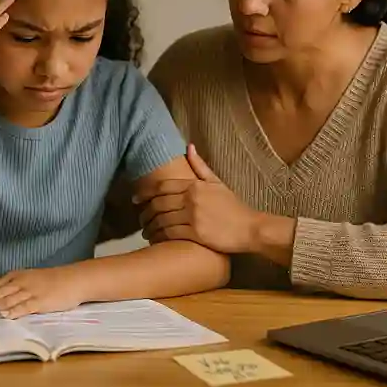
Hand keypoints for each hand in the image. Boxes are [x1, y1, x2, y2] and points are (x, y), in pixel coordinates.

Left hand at [0, 266, 86, 321]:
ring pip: (6, 300)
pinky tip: (4, 316)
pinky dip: (14, 311)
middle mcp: (19, 282)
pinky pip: (26, 306)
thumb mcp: (26, 281)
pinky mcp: (42, 300)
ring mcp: (30, 290)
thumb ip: (9, 290)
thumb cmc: (49, 282)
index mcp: (13, 277)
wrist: (74, 279)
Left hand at [134, 144, 259, 253]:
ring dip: (149, 227)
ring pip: (161, 220)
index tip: (136, 198)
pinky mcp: (196, 234)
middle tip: (139, 218)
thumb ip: (200, 166)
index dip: (145, 192)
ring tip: (145, 232)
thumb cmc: (234, 207)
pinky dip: (159, 237)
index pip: (162, 186)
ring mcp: (193, 217)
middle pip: (158, 203)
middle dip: (145, 212)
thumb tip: (188, 146)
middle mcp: (192, 199)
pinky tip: (155, 240)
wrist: (250, 228)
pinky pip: (169, 234)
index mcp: (195, 185)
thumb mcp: (218, 183)